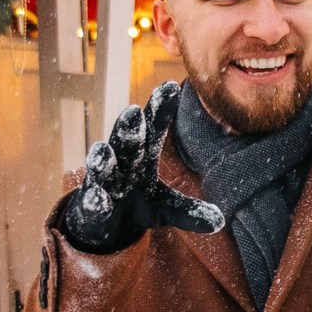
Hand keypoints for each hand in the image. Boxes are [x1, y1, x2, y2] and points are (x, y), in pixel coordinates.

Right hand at [59, 82, 225, 254]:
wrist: (101, 224)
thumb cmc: (136, 203)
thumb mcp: (166, 207)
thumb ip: (190, 211)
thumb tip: (220, 221)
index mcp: (143, 156)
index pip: (152, 128)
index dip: (160, 109)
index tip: (171, 87)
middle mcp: (122, 163)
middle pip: (126, 142)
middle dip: (128, 128)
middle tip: (133, 112)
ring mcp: (104, 182)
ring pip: (103, 167)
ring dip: (103, 158)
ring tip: (103, 150)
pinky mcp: (91, 204)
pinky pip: (93, 200)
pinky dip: (95, 199)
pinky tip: (97, 197)